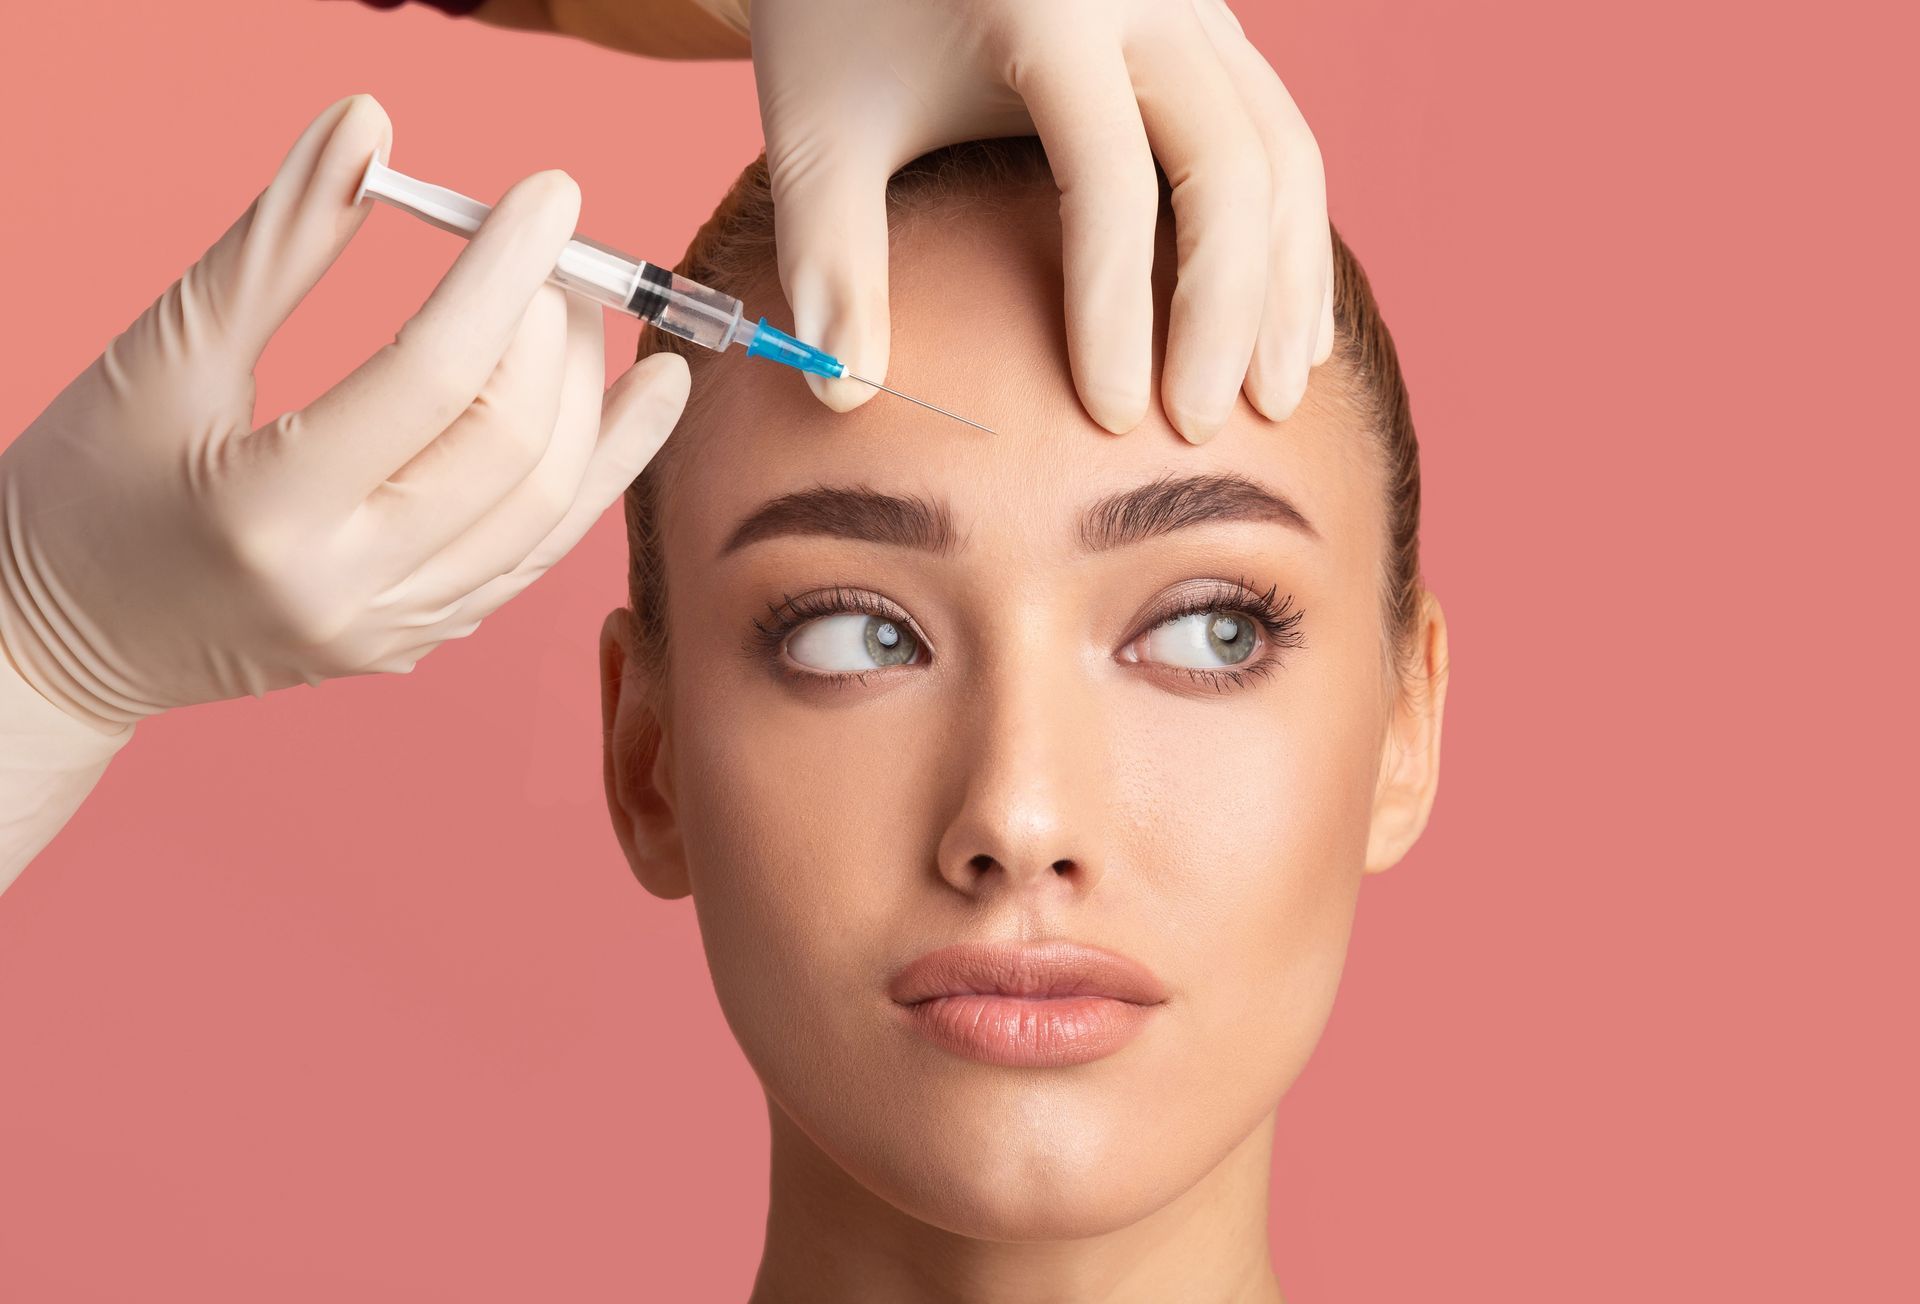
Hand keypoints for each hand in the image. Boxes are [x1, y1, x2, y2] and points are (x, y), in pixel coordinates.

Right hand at [0, 94, 689, 733]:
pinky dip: (593, 472)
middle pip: (508, 446)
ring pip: (548, 511)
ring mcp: (395, 630)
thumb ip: (277, 243)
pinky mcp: (421, 643)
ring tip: (591, 310)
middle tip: (559, 252)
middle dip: (554, 332)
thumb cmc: (86, 491)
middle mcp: (347, 588)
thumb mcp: (165, 355)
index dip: (502, 274)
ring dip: (594, 400)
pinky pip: (537, 554)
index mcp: (268, 514)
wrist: (64, 638)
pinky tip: (635, 401)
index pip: (430, 377)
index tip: (551, 196)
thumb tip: (372, 126)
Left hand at [750, 0, 1332, 441]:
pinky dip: (1291, 240)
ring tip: (1271, 400)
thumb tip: (844, 393)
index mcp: (1046, 8)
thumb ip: (830, 258)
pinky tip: (1283, 334)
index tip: (1111, 421)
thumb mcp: (817, 130)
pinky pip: (1280, 136)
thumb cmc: (839, 22)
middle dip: (1226, 313)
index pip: (1111, 185)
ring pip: (1282, 153)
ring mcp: (1195, 3)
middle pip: (1231, 168)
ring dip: (1287, 285)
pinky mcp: (1213, 25)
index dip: (1117, 314)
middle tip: (1199, 427)